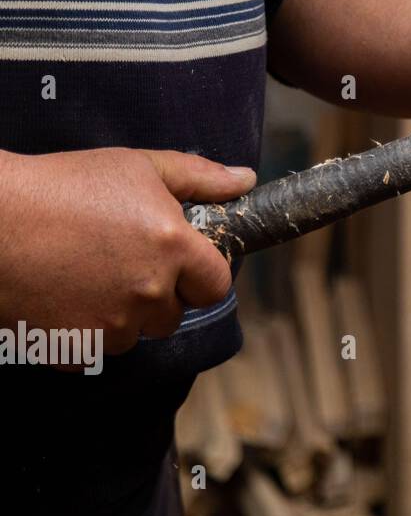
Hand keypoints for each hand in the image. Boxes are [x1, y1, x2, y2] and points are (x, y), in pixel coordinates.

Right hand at [0, 149, 255, 356]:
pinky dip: (85, 331)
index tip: (180, 263)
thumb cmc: (62, 186)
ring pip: (135, 332)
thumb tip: (244, 181)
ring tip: (87, 275)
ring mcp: (113, 324)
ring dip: (122, 314)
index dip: (200, 274)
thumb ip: (200, 177)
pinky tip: (64, 296)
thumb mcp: (137, 166)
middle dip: (159, 294)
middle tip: (123, 262)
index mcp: (174, 248)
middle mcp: (150, 292)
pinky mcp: (76, 348)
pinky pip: (96, 348)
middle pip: (175, 313)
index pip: (216, 284)